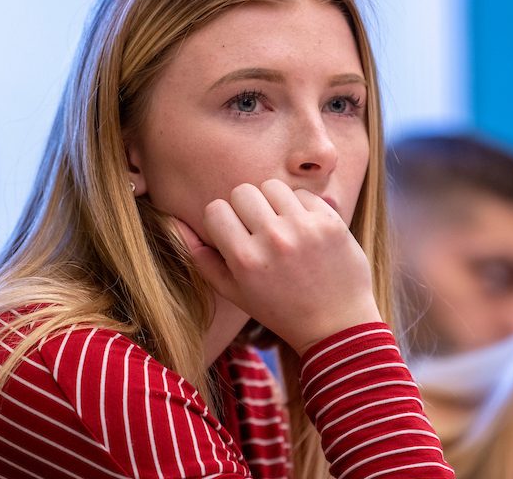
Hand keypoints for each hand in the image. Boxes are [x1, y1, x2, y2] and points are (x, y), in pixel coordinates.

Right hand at [175, 179, 381, 355]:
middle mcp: (273, 240)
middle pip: (242, 191)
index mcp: (245, 259)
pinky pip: (303, 194)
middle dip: (245, 207)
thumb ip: (202, 259)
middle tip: (257, 227)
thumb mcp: (234, 292)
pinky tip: (304, 229)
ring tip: (280, 224)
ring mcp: (304, 228)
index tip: (233, 233)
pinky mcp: (330, 222)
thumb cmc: (279, 310)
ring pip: (272, 186)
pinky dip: (300, 207)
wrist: (336, 326)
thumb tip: (176, 223)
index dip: (221, 220)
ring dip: (272, 202)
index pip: (215, 209)